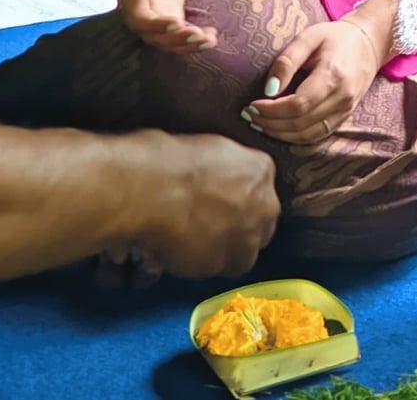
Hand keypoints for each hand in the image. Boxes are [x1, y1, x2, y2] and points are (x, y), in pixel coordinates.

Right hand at [118, 0, 215, 53]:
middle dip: (174, 40)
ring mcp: (156, 10)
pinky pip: (178, 32)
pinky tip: (212, 36)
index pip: (137, 17)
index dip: (154, 25)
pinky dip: (193, 38)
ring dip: (186, 45)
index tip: (176, 23)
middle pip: (151, 35)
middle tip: (199, 35)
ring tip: (209, 40)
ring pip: (165, 39)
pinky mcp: (169, 11)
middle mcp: (141, 5)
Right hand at [131, 131, 279, 278]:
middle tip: (208, 223)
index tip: (222, 202)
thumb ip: (227, 167)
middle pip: (259, 223)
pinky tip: (180, 249)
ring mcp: (248, 237)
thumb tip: (217, 176)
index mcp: (261, 169)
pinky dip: (200, 263)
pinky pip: (217, 267)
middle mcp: (264, 205)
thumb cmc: (170, 163)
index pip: (261, 190)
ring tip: (191, 240)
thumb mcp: (210, 149)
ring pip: (243, 252)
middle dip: (238, 226)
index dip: (239, 199)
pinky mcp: (227, 262)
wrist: (152, 191)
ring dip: (222, 249)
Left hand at [244, 19, 384, 143]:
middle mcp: (342, 98)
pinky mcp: (344, 117)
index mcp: (332, 76)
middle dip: (270, 123)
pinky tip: (278, 128)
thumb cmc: (335, 37)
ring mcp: (345, 110)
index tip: (251, 105)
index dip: (271, 110)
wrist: (368, 44)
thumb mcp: (309, 38)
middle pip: (300, 123)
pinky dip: (294, 137)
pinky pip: (317, 135)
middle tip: (248, 115)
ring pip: (307, 135)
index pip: (298, 105)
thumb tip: (268, 90)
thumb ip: (286, 61)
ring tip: (259, 123)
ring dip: (279, 133)